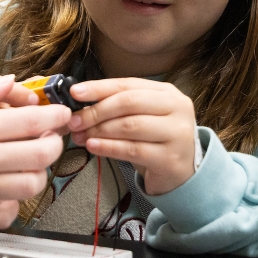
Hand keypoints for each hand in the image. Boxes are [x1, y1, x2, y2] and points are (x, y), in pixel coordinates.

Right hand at [0, 75, 70, 228]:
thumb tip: (9, 82)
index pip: (34, 121)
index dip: (56, 117)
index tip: (59, 116)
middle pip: (42, 154)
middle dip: (53, 144)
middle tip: (46, 139)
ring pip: (31, 187)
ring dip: (36, 174)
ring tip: (24, 165)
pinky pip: (7, 216)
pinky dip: (13, 204)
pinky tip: (2, 191)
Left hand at [66, 78, 197, 195]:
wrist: (183, 173)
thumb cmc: (156, 140)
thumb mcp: (142, 116)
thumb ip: (118, 106)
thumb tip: (80, 103)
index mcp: (167, 92)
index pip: (128, 85)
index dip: (99, 88)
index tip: (74, 93)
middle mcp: (177, 109)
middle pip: (129, 103)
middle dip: (97, 111)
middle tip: (74, 121)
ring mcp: (177, 133)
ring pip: (130, 126)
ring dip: (99, 130)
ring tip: (80, 136)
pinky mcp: (170, 158)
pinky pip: (132, 150)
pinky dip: (108, 147)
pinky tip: (93, 146)